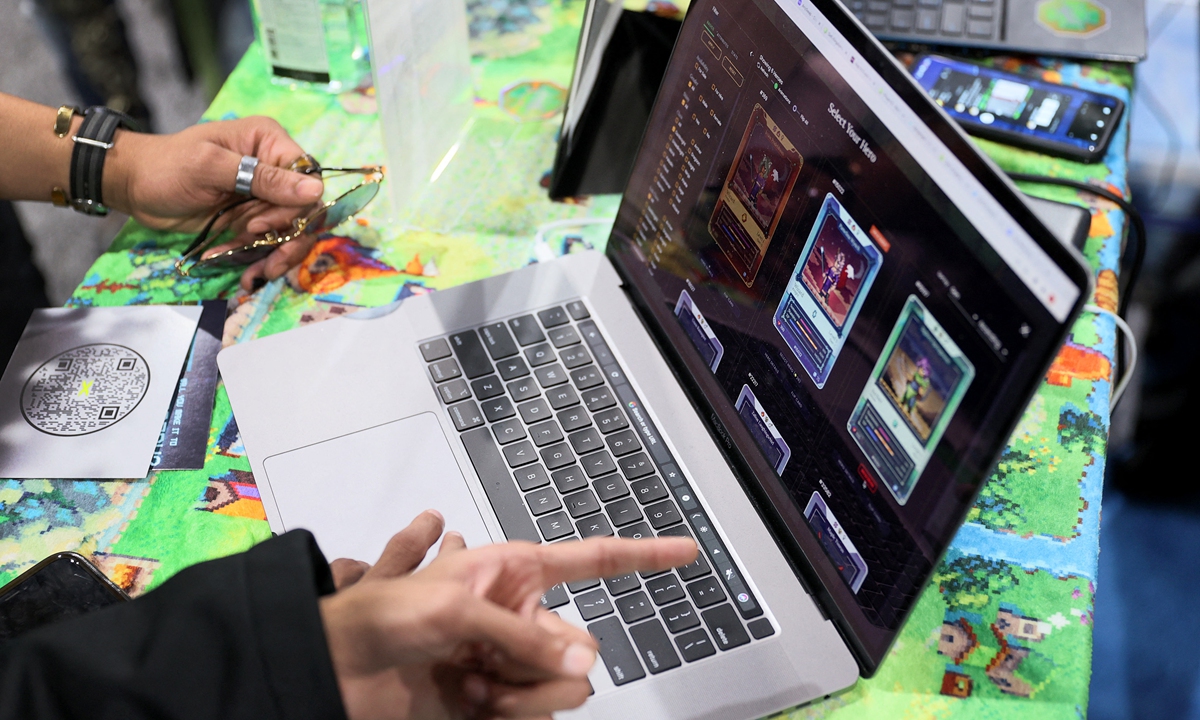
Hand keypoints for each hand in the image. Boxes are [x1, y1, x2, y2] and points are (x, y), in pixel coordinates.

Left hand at [103, 116, 324, 288]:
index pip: (307, 178)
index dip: (295, 209)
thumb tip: (315, 189)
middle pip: (305, 211)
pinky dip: (255, 261)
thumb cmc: (166, 166)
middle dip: (288, 242)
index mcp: (269, 143)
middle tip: (265, 264)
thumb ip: (264, 178)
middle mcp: (274, 169)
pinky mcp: (252, 220)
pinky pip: (269, 245)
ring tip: (255, 276)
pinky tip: (237, 270)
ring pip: (292, 233)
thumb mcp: (211, 168)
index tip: (261, 228)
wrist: (134, 187)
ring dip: (276, 258)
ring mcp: (264, 198)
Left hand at [321, 511, 697, 719]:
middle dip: (545, 664)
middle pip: (582, 645)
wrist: (335, 672)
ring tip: (472, 684)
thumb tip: (583, 662)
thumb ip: (524, 637)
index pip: (592, 560)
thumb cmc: (381, 617)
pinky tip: (467, 700)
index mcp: (514, 570)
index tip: (687, 552)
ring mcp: (510, 660)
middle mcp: (519, 614)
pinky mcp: (497, 701)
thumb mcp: (455, 612)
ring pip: (566, 687)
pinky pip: (538, 714)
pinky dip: (508, 714)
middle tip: (492, 664)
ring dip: (522, 695)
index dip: (642, 555)